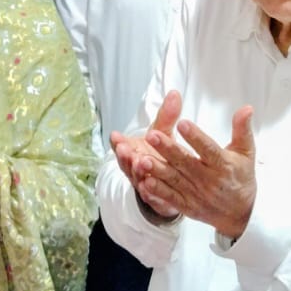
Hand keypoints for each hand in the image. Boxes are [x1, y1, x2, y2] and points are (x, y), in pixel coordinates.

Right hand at [110, 91, 182, 221]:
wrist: (169, 181)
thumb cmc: (161, 153)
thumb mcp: (163, 132)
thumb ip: (168, 115)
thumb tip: (174, 93)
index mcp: (133, 151)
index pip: (122, 146)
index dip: (118, 142)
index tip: (116, 135)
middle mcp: (134, 167)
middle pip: (127, 163)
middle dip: (125, 156)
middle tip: (126, 150)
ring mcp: (142, 183)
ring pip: (137, 178)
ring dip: (137, 172)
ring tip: (140, 163)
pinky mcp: (154, 198)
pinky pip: (150, 196)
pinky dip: (149, 192)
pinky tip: (149, 186)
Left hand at [135, 104, 256, 239]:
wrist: (241, 214)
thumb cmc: (242, 178)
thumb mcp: (246, 153)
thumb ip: (242, 130)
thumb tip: (247, 108)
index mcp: (223, 165)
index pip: (208, 149)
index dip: (195, 137)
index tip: (182, 123)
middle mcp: (208, 180)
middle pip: (185, 163)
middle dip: (168, 149)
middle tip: (152, 134)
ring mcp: (197, 194)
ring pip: (175, 180)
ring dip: (158, 170)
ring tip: (142, 158)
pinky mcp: (188, 205)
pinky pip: (171, 198)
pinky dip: (158, 192)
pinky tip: (144, 182)